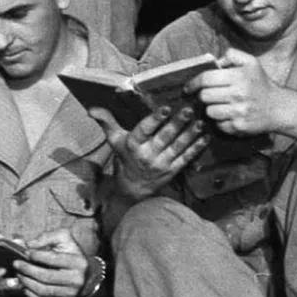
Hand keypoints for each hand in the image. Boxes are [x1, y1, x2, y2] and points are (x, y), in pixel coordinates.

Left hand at [13, 228, 88, 296]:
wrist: (84, 273)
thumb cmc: (70, 253)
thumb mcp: (63, 238)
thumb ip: (47, 237)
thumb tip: (29, 244)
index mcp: (78, 262)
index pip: (54, 259)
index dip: (37, 255)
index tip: (26, 252)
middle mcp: (76, 280)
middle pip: (46, 277)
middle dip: (27, 270)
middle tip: (16, 264)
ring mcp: (70, 293)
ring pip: (42, 290)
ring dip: (26, 282)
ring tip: (19, 273)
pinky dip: (30, 293)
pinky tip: (24, 285)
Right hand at [90, 103, 206, 201]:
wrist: (133, 187)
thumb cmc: (124, 158)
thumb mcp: (114, 140)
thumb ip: (106, 122)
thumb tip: (92, 108)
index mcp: (133, 145)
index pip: (144, 130)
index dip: (154, 119)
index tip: (165, 109)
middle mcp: (147, 155)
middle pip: (164, 138)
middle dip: (177, 124)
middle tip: (188, 110)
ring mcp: (162, 164)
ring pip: (177, 147)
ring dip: (190, 135)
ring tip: (200, 122)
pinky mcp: (173, 170)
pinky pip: (186, 158)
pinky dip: (196, 148)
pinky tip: (204, 137)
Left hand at [190, 48, 290, 135]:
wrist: (278, 108)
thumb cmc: (261, 84)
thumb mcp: (251, 62)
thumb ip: (232, 55)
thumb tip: (214, 62)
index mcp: (239, 76)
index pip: (206, 79)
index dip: (193, 82)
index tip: (189, 87)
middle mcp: (239, 94)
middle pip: (204, 96)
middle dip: (204, 95)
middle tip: (210, 95)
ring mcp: (239, 112)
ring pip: (209, 112)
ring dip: (212, 108)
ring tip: (221, 105)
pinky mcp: (239, 127)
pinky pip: (218, 125)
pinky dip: (220, 121)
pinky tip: (229, 115)